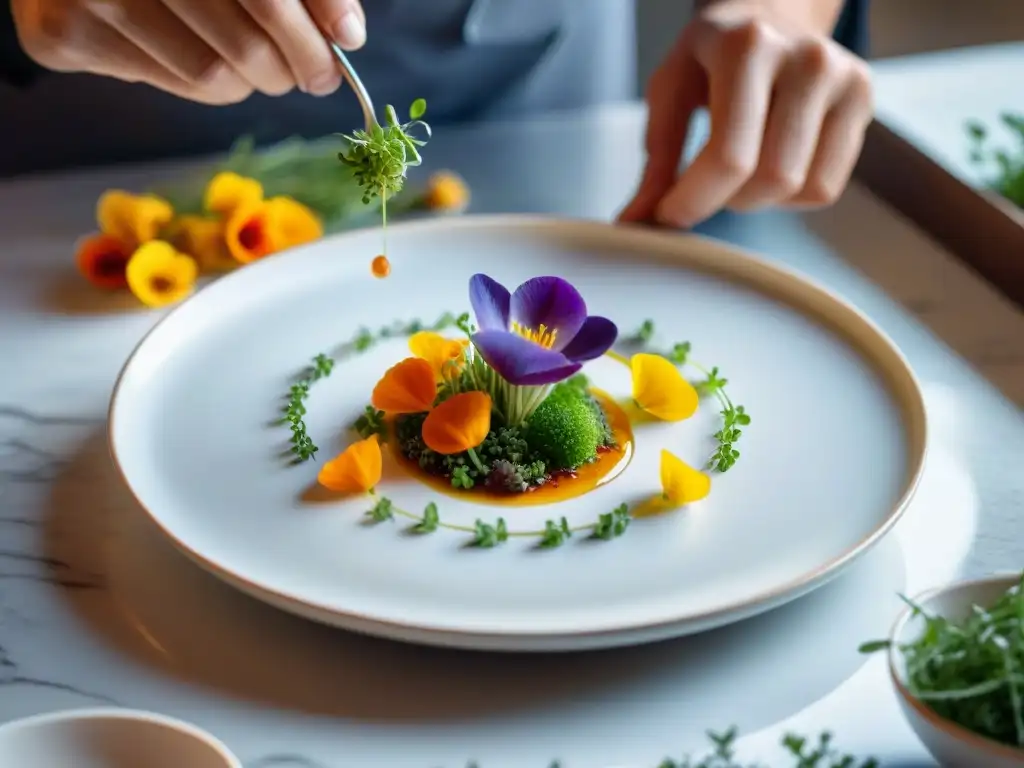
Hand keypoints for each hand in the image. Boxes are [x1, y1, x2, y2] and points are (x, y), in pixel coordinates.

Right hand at [11, 0, 366, 103]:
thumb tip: (347, 33)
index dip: (319, 19)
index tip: (346, 42)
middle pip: (249, 43)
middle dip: (297, 65)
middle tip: (312, 73)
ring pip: (216, 75)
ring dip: (253, 80)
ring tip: (256, 64)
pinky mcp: (69, 35)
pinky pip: (178, 85)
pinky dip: (209, 85)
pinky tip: (202, 55)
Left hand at [620, 0, 872, 226]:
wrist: (766, 14)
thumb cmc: (710, 58)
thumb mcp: (670, 91)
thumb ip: (657, 159)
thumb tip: (636, 222)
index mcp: (748, 47)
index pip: (729, 157)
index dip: (695, 201)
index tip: (669, 216)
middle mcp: (806, 58)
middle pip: (771, 179)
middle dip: (726, 201)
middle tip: (705, 183)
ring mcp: (844, 77)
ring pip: (800, 188)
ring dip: (756, 199)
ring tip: (738, 168)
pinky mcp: (863, 99)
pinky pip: (825, 187)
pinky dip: (790, 196)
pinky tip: (771, 161)